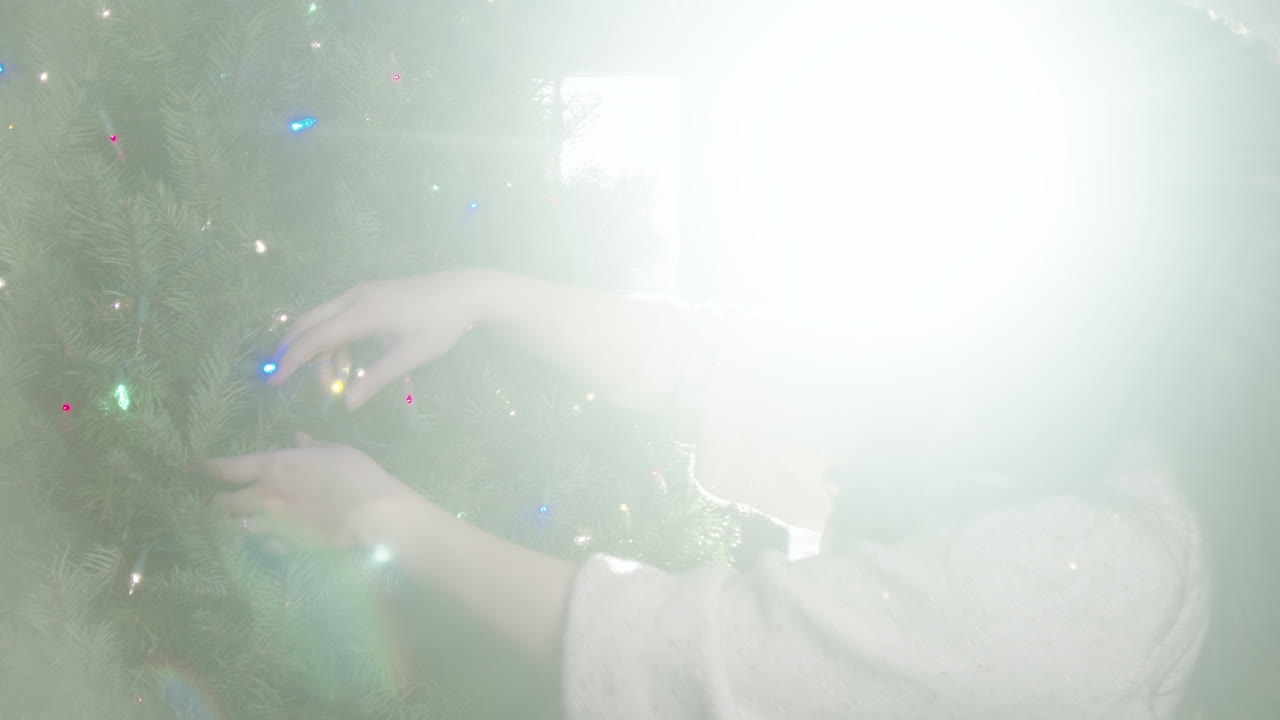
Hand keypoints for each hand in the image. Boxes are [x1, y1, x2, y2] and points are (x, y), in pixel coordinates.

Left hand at [207, 432, 413, 552]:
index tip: (200, 467)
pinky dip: (264, 542)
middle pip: (225, 504)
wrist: (372, 514)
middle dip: (217, 503)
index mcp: (274, 467)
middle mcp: (265, 497)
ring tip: (236, 524)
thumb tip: (299, 438)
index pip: (228, 468)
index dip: (209, 467)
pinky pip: (266, 545)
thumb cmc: (356, 474)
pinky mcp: (288, 545)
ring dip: (237, 525)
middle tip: (216, 502)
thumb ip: (313, 446)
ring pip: (240, 529)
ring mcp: (275, 525)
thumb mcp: (336, 450)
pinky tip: (268, 540)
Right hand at [269, 270, 492, 409]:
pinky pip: (338, 316)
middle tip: (285, 380)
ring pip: (323, 320)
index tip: (274, 382)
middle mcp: (355, 298)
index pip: (316, 338)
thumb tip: (349, 404)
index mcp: (364, 313)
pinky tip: (350, 363)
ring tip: (336, 380)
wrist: (464, 291)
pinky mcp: (369, 293)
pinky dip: (335, 340)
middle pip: (309, 323)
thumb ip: (377, 378)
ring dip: (320, 350)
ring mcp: (361, 293)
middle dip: (295, 353)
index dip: (292, 360)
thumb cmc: (441, 324)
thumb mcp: (411, 355)